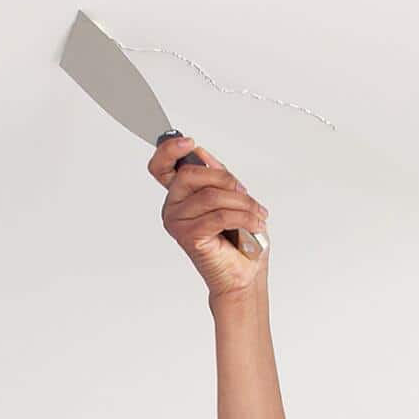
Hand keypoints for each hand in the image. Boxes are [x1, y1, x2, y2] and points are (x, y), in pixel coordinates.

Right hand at [147, 137, 268, 298]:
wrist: (244, 276)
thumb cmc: (240, 242)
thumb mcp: (233, 197)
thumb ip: (215, 174)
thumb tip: (199, 153)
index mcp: (181, 195)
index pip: (161, 166)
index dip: (169, 149)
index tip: (188, 142)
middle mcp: (173, 207)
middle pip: (190, 173)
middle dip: (225, 179)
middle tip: (244, 193)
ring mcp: (177, 222)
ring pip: (211, 195)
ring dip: (242, 203)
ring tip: (257, 215)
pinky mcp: (188, 236)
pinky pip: (219, 215)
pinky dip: (244, 217)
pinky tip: (254, 224)